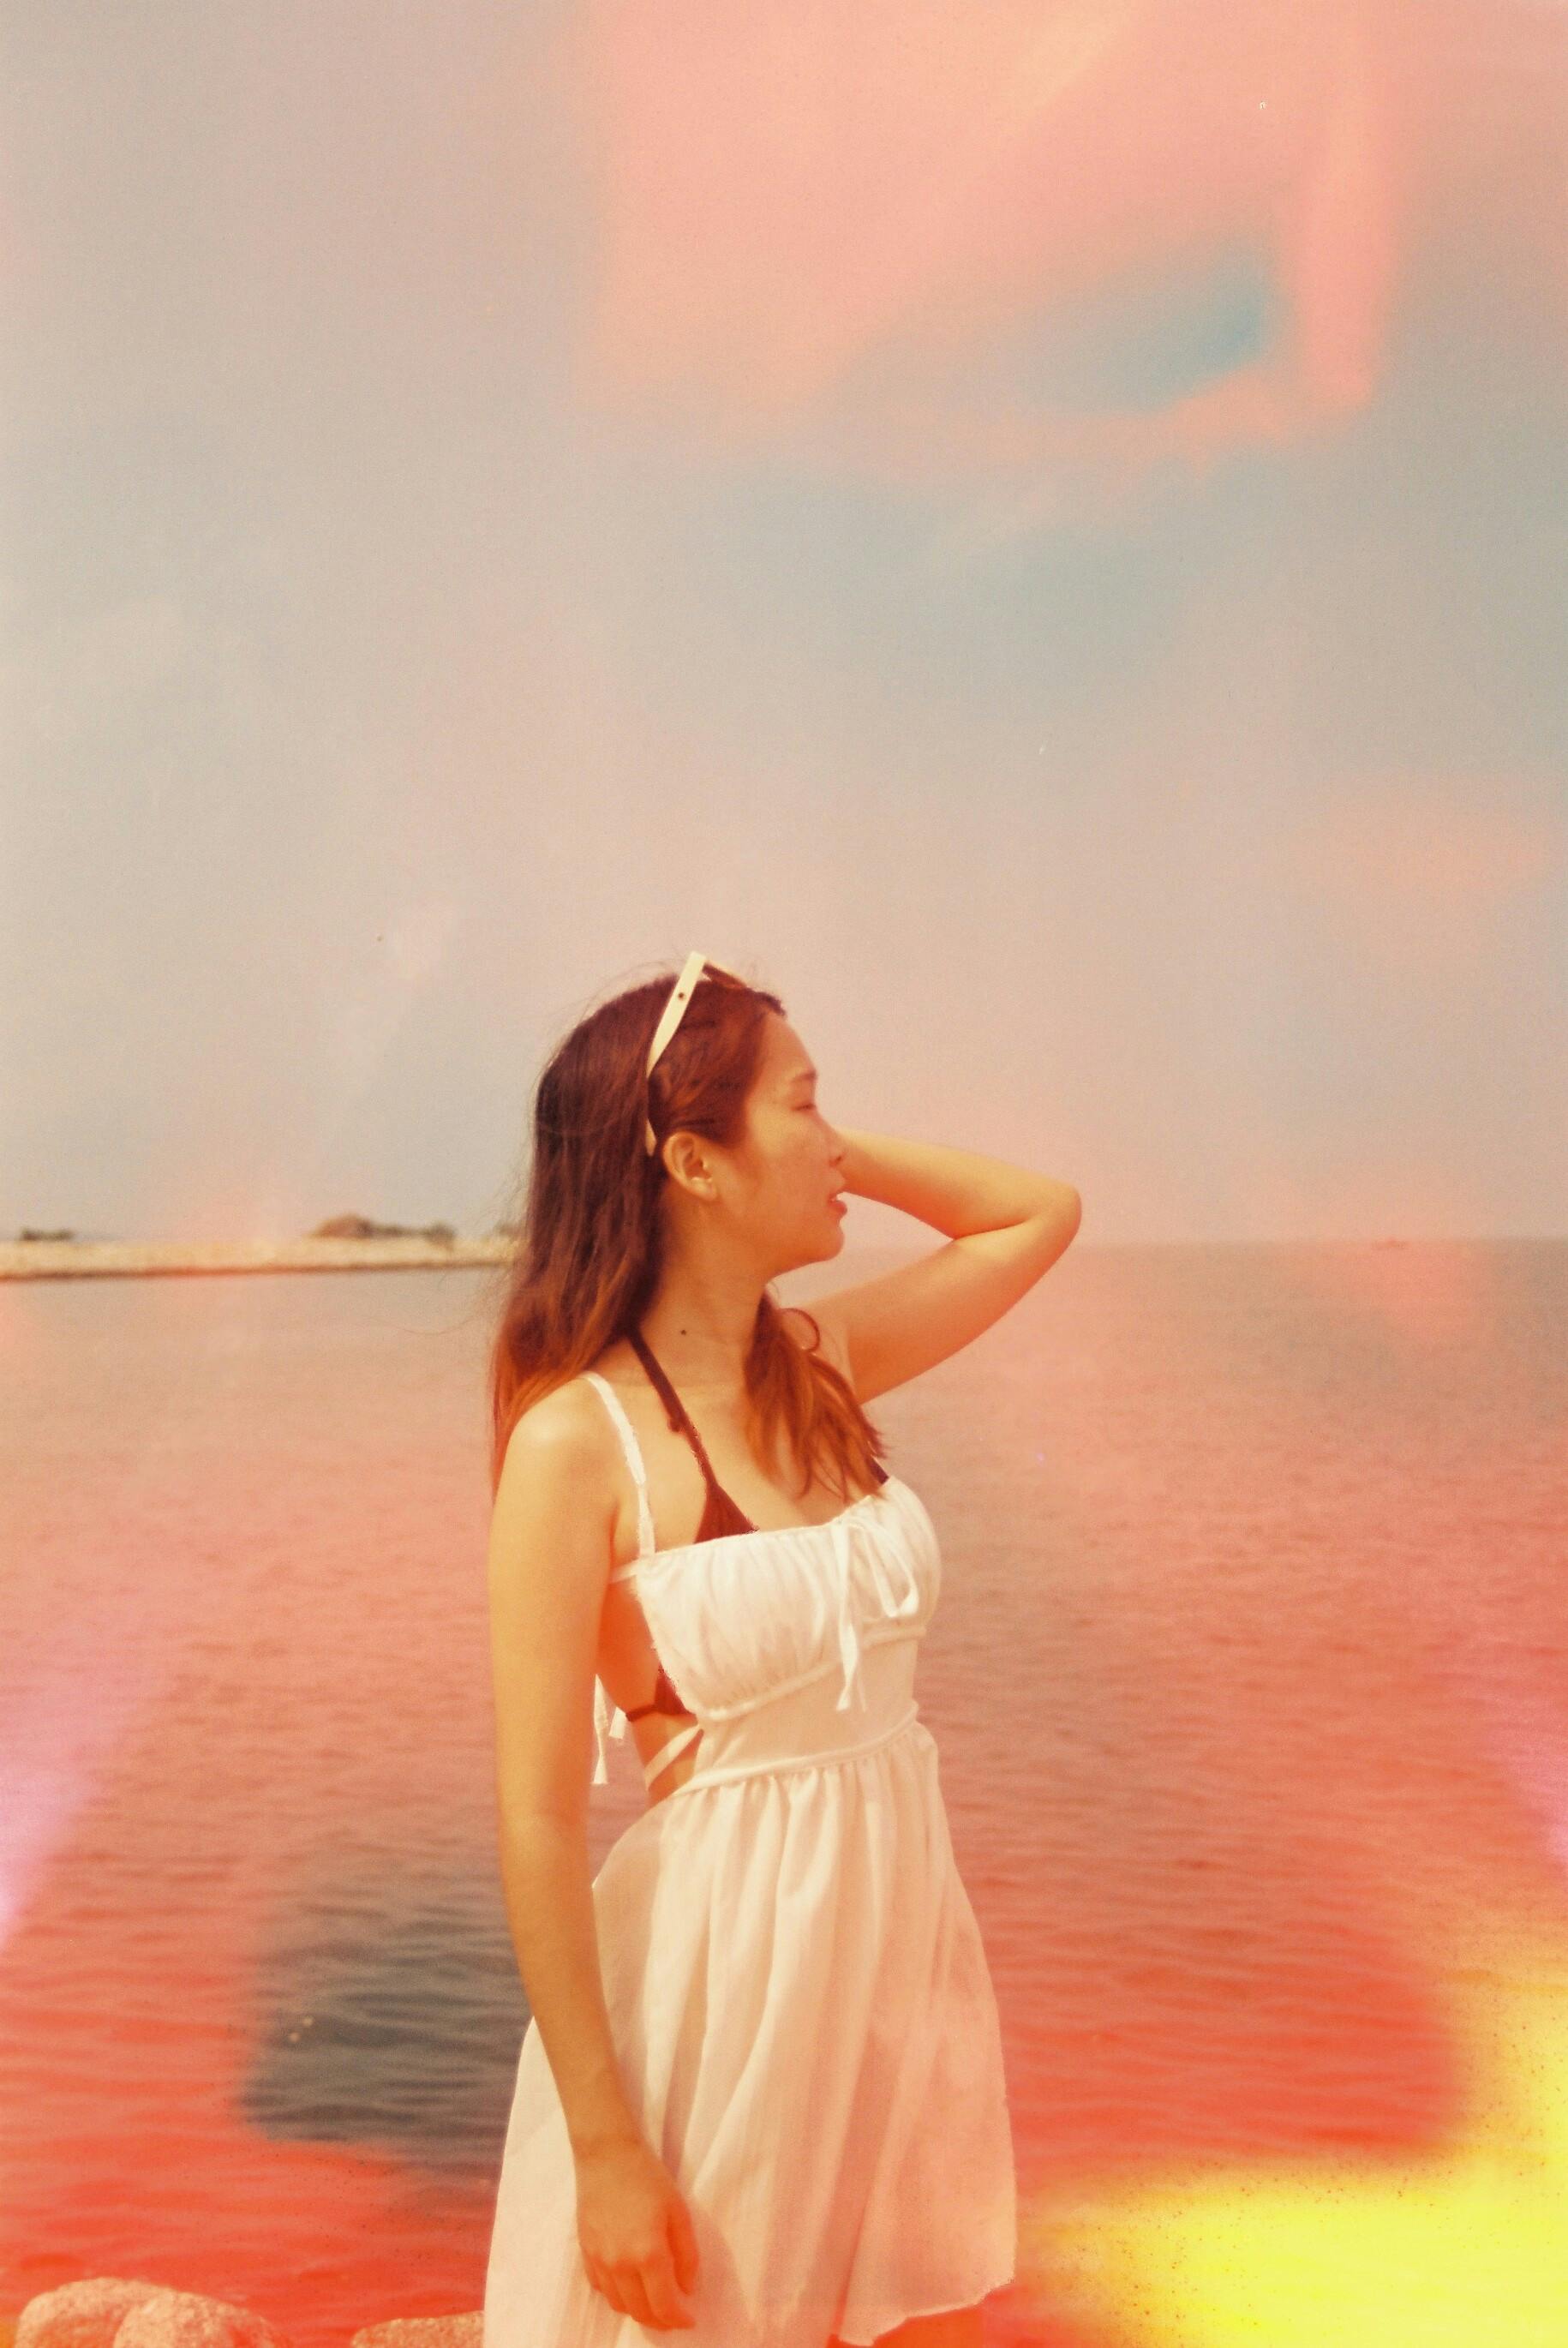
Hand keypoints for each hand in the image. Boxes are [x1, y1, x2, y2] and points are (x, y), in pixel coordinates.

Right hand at [575, 2133, 700, 2329]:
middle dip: (660, 2321)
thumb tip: (687, 2288)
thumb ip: (687, 2255)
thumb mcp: (679, 2212)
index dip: (678, 2320)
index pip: (663, 2306)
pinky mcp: (585, 2252)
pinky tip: (628, 2283)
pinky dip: (617, 2294)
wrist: (607, 2154)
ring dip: (637, 2310)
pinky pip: (600, 2288)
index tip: (689, 2320)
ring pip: (618, 2304)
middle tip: (673, 2316)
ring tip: (652, 2301)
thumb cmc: (648, 2178)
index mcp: (648, 2254)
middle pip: (640, 2312)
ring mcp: (599, 2260)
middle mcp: (620, 2265)